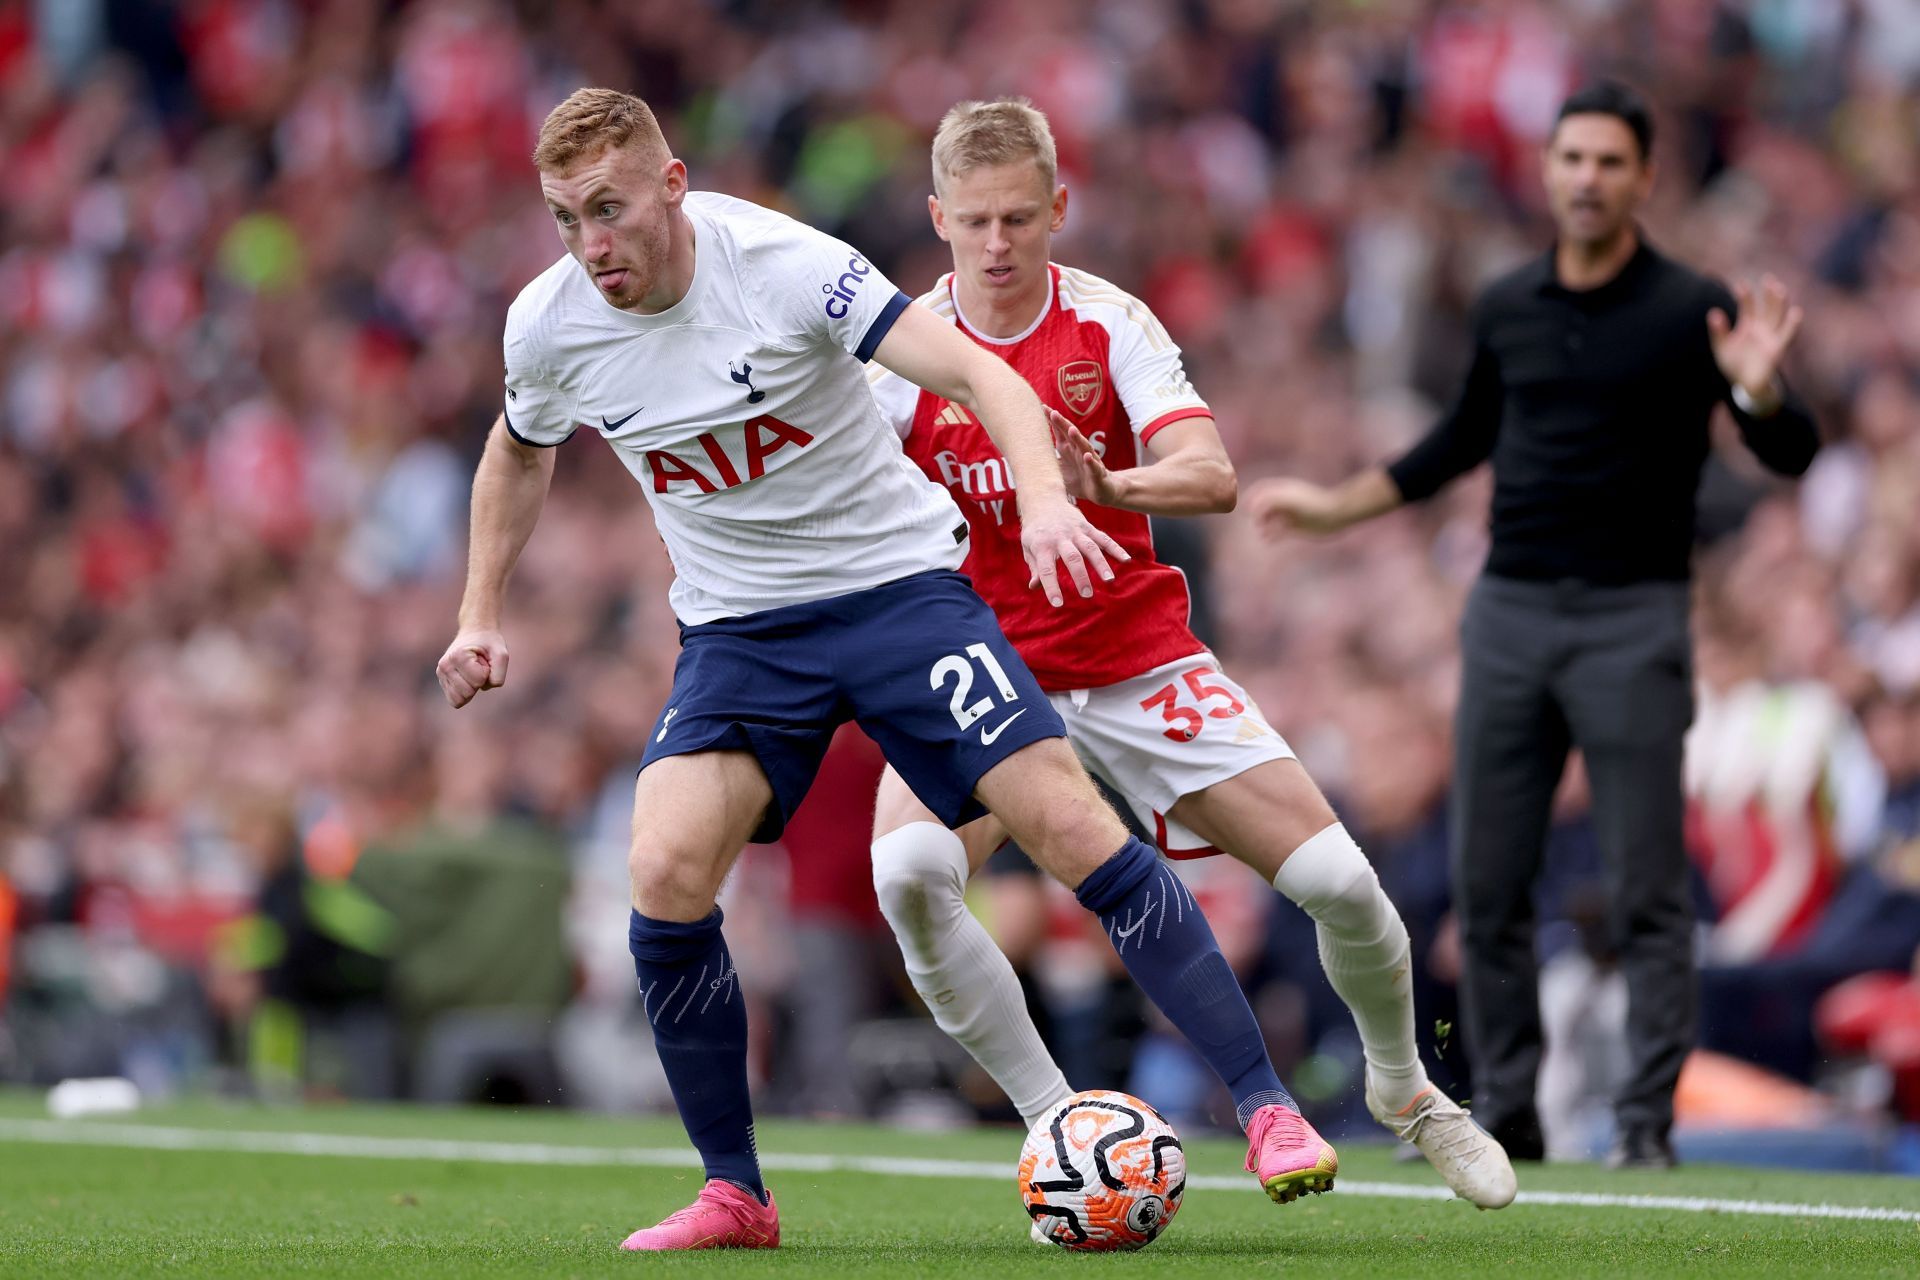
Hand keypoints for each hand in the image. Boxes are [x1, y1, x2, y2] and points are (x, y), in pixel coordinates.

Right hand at [436, 628, 508, 707]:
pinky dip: (465, 692)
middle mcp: (444, 665)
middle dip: (479, 682)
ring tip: (472, 671)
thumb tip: (484, 688)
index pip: (478, 681)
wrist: (476, 632)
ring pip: (459, 700)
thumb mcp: (502, 654)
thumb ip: (499, 673)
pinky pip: (455, 700)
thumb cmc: (490, 643)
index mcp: (457, 656)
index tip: (483, 660)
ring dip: (471, 688)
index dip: (486, 672)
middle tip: (478, 665)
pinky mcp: (442, 680)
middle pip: (467, 693)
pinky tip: (467, 677)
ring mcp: (441, 673)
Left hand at [1019, 491, 1129, 605]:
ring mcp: (1076, 531)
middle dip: (1080, 576)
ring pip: (1090, 548)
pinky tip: (1126, 559)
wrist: (1044, 501)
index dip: (1051, 587)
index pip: (1047, 569)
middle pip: (1072, 558)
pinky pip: (1103, 538)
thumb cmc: (1036, 531)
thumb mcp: (1028, 548)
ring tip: (1109, 580)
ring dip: (1100, 564)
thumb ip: (1035, 568)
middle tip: (1087, 594)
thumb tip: (1034, 587)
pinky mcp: (1087, 527)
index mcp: (1042, 546)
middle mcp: (1060, 538)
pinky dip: (1115, 548)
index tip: (1058, 603)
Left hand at [1046, 407, 1120, 504]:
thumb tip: (1023, 456)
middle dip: (1062, 423)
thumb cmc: (1079, 477)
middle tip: (1052, 412)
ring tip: (1071, 430)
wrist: (1101, 490)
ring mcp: (1089, 461)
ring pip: (1084, 447)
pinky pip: (1094, 467)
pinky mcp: (1097, 474)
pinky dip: (1091, 462)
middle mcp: (1079, 450)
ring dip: (1078, 438)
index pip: (1059, 430)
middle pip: (1070, 434)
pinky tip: (1087, 456)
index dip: (1052, 419)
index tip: (1041, 407)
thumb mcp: (1059, 468)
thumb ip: (1046, 460)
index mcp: (1068, 448)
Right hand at [1247, 477, 1347, 538]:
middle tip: (1257, 522)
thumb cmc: (1312, 504)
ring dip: (1263, 527)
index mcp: (1284, 490)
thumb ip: (1269, 501)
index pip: (1262, 489)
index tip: (1245, 508)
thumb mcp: (1289, 499)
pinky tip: (1269, 541)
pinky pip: (1278, 533)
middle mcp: (1286, 502)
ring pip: (1270, 521)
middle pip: (1264, 507)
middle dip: (1257, 514)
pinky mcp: (1295, 529)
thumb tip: (1253, 508)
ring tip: (1263, 533)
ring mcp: (1290, 516)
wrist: (1335, 515)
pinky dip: (1272, 536)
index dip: (1251, 496)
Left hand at [1708, 275, 1802, 407]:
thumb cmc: (1734, 364)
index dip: (1745, 295)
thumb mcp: (1722, 347)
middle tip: (1768, 278)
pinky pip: (1787, 335)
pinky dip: (1792, 324)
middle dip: (1769, 293)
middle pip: (1768, 307)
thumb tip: (1712, 313)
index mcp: (1749, 326)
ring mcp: (1770, 338)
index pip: (1748, 306)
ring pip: (1778, 317)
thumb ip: (1718, 331)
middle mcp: (1762, 329)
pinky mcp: (1777, 349)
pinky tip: (1796, 312)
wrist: (1743, 385)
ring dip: (1780, 304)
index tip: (1739, 284)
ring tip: (1780, 289)